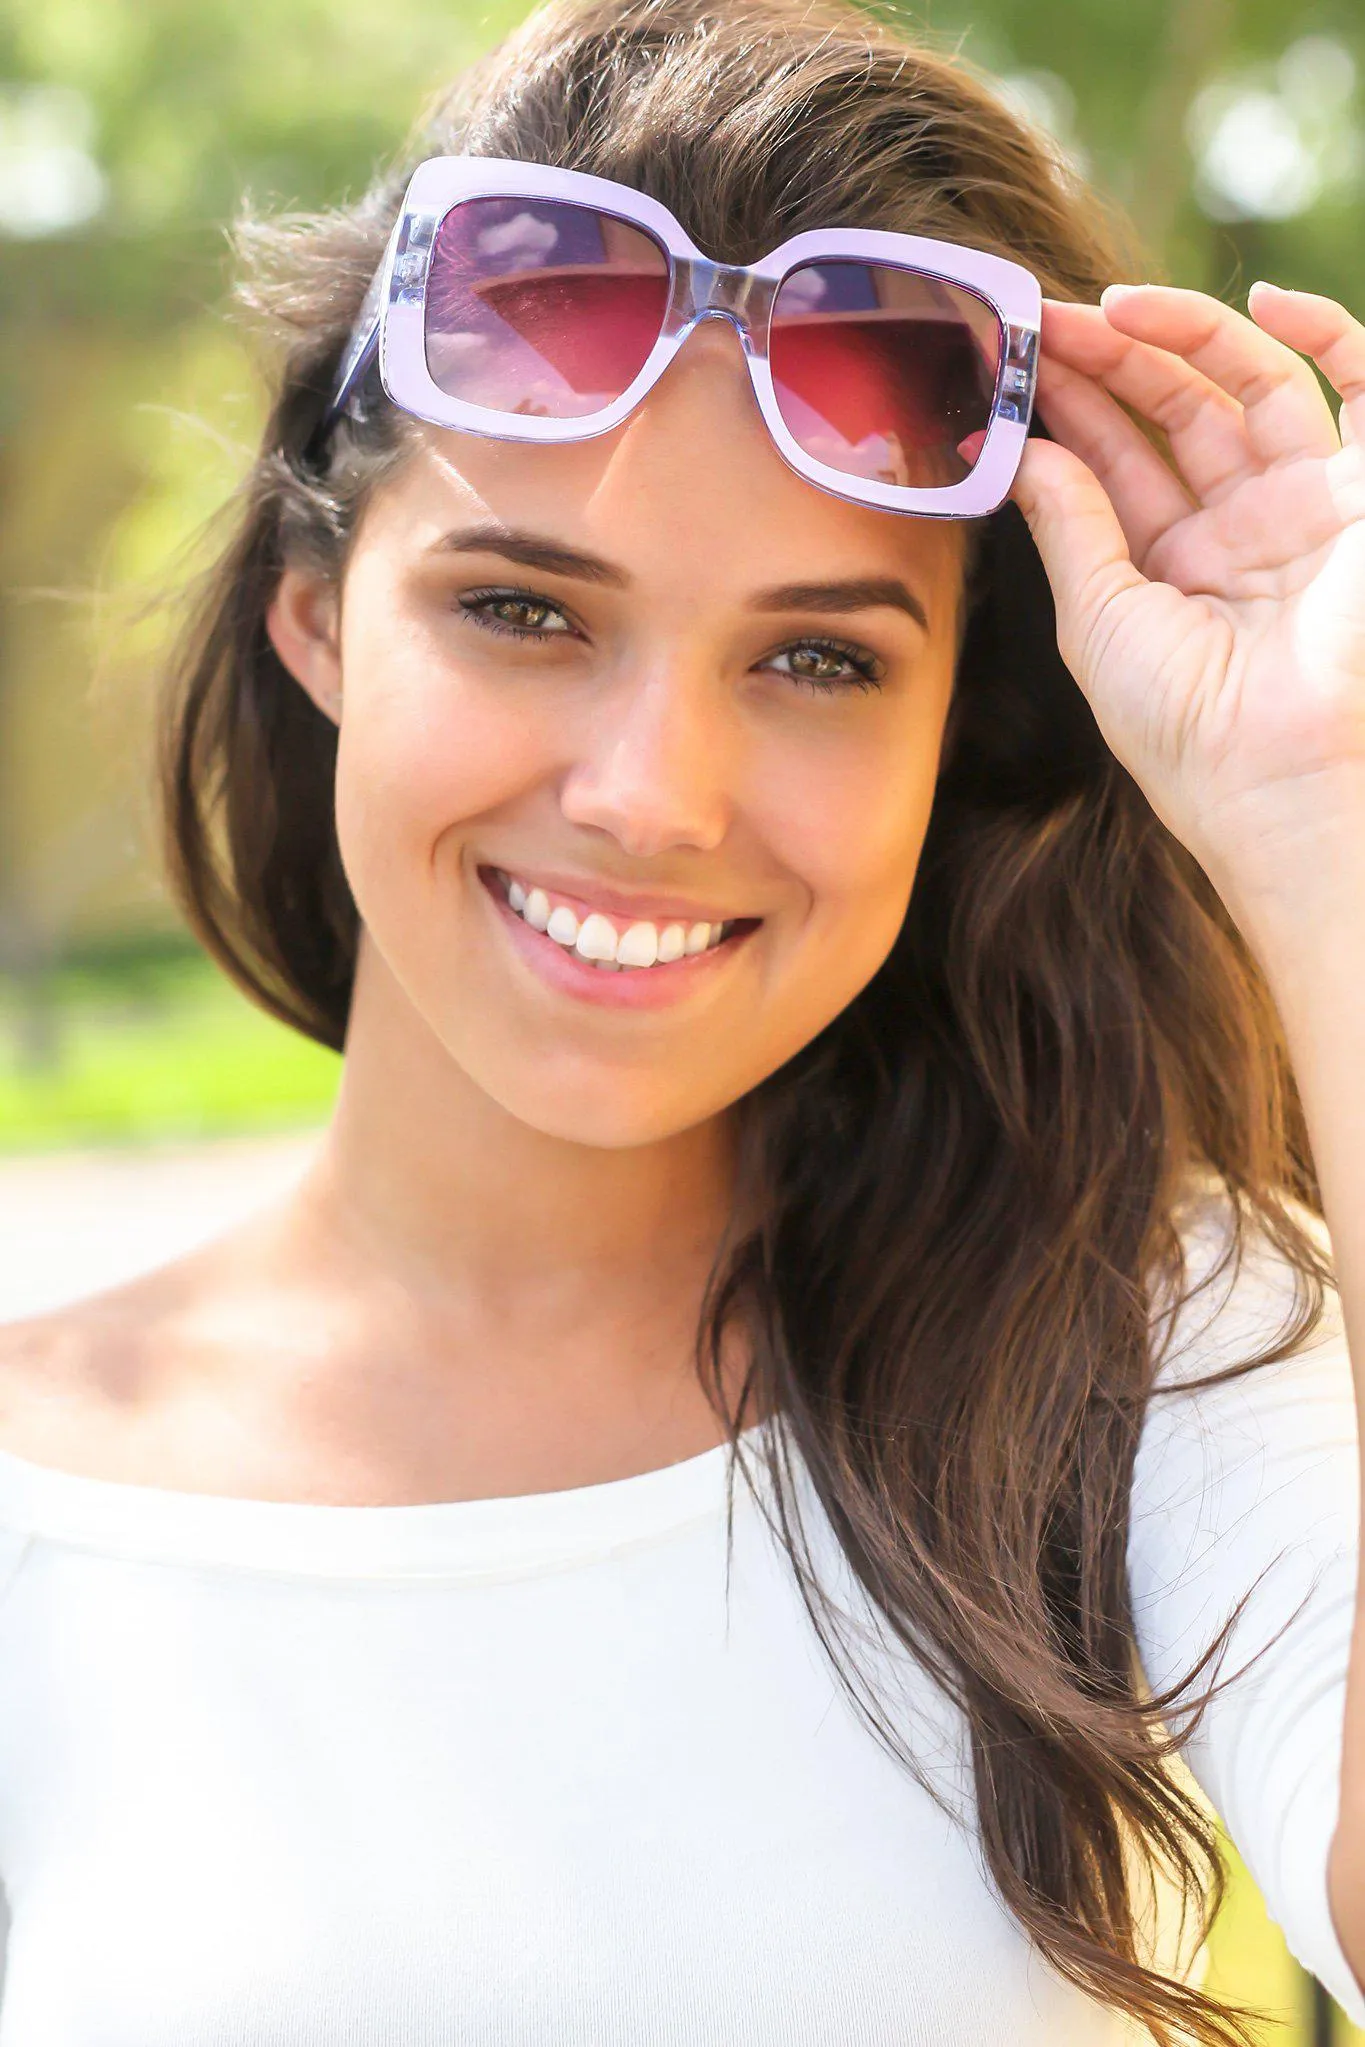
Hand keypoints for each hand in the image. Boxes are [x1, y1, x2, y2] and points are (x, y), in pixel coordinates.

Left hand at [1011, 282, 1364, 932]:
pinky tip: (1259, 298)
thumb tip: (1020, 449)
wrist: (1281, 776)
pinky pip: (1360, 382)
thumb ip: (1068, 524)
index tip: (1015, 356)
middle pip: (1176, 411)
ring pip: (1249, 383)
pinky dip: (1322, 329)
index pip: (1119, 460)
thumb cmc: (1184, 726)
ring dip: (1184, 335)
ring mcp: (1307, 504)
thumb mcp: (1100, 619)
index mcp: (1174, 568)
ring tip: (1111, 308)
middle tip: (1048, 319)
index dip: (1071, 404)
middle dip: (1111, 360)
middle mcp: (1242, 528)